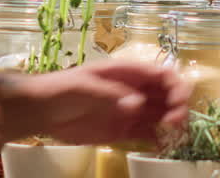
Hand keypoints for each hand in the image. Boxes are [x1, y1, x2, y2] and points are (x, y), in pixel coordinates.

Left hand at [0, 62, 191, 145]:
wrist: (40, 110)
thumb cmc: (62, 89)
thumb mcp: (85, 87)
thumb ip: (111, 96)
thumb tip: (138, 104)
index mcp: (126, 73)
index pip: (160, 74)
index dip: (175, 84)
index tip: (179, 100)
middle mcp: (133, 91)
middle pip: (166, 95)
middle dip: (177, 106)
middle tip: (173, 123)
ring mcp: (129, 111)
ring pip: (161, 115)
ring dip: (171, 124)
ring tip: (171, 135)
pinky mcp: (122, 131)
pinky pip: (147, 134)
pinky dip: (158, 139)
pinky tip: (162, 146)